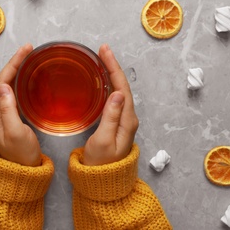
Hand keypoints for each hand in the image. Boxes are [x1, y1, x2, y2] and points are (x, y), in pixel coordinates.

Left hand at [0, 44, 41, 166]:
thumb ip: (9, 110)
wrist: (22, 171)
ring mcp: (2, 113)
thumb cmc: (22, 154)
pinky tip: (28, 78)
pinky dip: (19, 80)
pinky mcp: (9, 116)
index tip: (26, 50)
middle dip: (15, 62)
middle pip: (3, 79)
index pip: (2, 80)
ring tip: (29, 59)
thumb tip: (5, 86)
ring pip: (7, 84)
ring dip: (16, 69)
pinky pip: (12, 92)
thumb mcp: (16, 133)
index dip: (13, 63)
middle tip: (29, 50)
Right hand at [83, 44, 138, 165]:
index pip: (122, 87)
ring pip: (119, 90)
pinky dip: (109, 85)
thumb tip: (117, 94)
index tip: (105, 52)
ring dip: (111, 74)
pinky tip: (103, 80)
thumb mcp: (103, 141)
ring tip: (102, 59)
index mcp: (127, 120)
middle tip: (102, 50)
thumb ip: (111, 117)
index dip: (113, 67)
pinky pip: (115, 98)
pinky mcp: (117, 123)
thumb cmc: (100, 163)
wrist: (102, 180)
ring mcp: (124, 120)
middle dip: (113, 66)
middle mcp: (129, 117)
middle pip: (123, 86)